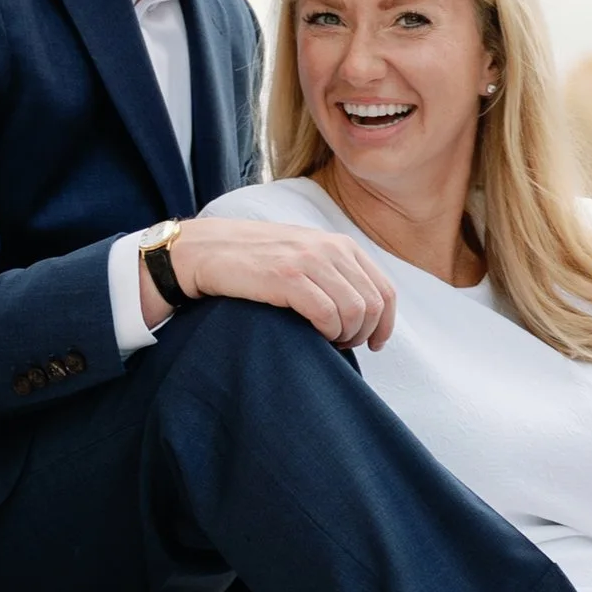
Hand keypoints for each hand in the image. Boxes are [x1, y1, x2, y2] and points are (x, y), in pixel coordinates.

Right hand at [165, 215, 397, 347]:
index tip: (374, 345)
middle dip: (364, 334)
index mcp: (341, 245)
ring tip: (328, 343)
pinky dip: (327, 333)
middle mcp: (330, 249)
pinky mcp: (286, 277)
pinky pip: (326, 313)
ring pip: (354, 310)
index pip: (385, 290)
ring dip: (345, 336)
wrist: (206, 250)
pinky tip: (315, 338)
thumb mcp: (304, 255)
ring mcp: (309, 261)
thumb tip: (364, 312)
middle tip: (343, 346)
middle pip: (373, 304)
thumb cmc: (255, 260)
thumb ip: (334, 273)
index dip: (385, 324)